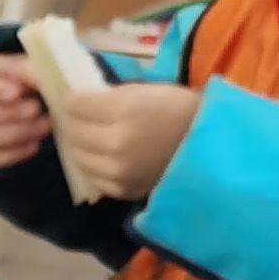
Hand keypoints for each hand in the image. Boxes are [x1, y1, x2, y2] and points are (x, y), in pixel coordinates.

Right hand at [0, 51, 50, 169]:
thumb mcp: (25, 65)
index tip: (17, 93)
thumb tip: (44, 81)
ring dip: (20, 134)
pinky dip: (16, 153)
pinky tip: (34, 143)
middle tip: (37, 108)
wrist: (16, 93)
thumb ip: (32, 72)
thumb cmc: (18, 75)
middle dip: (13, 114)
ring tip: (44, 125)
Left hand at [47, 79, 198, 204]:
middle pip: (74, 132)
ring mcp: (117, 170)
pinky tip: (102, 155)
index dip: (71, 100)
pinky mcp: (122, 189)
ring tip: (87, 136)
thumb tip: (79, 99)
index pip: (78, 105)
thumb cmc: (179, 111)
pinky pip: (93, 176)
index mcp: (124, 110)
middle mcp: (116, 142)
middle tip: (76, 117)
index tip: (71, 97)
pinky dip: (93, 165)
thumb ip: (111, 95)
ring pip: (78, 157)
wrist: (207, 146)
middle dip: (72, 122)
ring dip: (79, 145)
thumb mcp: (148, 90)